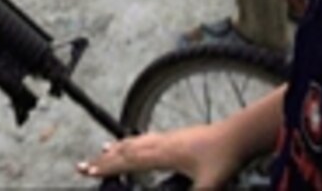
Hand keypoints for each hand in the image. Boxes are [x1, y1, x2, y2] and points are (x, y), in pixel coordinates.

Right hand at [77, 126, 239, 187]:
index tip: (88, 171)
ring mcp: (168, 138)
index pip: (128, 161)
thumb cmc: (224, 157)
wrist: (237, 135)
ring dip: (116, 149)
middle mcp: (161, 144)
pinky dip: (133, 141)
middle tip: (84, 165)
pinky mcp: (176, 137)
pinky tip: (135, 142)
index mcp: (163, 154)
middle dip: (103, 159)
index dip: (107, 167)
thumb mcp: (210, 185)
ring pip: (135, 142)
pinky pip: (146, 138)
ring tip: (102, 151)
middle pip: (125, 150)